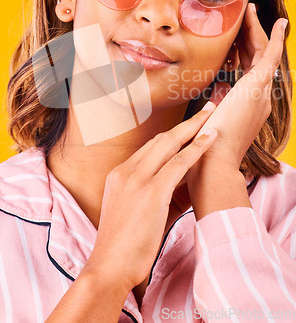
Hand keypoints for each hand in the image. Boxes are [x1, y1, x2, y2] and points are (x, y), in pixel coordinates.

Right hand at [81, 106, 216, 291]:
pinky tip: (210, 139)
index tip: (189, 126)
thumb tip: (185, 186)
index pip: (150, 146)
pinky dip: (196, 148)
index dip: (173, 134)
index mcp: (119, 173)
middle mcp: (126, 170)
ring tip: (211, 116)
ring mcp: (137, 179)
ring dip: (194, 128)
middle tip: (206, 111)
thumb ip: (158, 193)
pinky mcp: (151, 192)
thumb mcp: (136, 210)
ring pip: (170, 144)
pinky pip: (179, 163)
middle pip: (161, 139)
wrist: (109, 266)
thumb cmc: (125, 244)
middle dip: (186, 123)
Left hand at [186, 4, 286, 217]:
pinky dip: (277, 39)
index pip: (245, 72)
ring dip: (257, 31)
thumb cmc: (204, 150)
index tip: (232, 42)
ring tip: (252, 12)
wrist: (212, 165)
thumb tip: (215, 93)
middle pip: (254, 59)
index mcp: (246, 107)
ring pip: (261, 53)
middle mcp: (258, 99)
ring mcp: (261, 93)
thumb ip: (214, 106)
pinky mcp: (258, 88)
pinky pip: (271, 56)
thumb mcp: (208, 122)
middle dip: (249, 37)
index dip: (240, 54)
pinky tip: (282, 23)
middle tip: (246, 16)